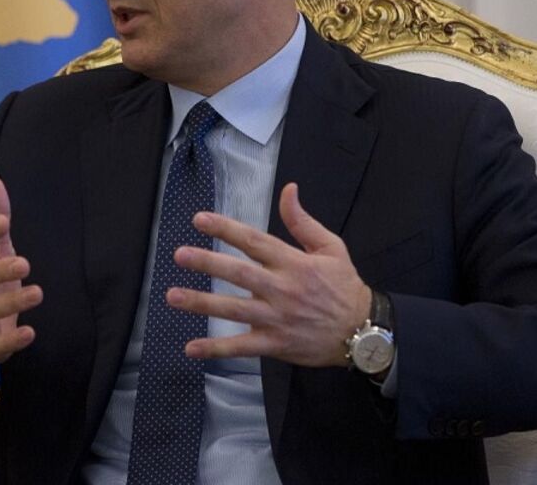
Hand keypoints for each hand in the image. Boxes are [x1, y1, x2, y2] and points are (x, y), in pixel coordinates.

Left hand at [167, 182, 370, 367]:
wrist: (363, 331)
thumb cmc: (344, 286)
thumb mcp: (331, 247)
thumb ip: (302, 221)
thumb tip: (288, 189)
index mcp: (293, 263)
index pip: (254, 241)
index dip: (226, 229)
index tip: (200, 220)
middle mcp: (282, 289)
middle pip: (240, 273)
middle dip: (208, 263)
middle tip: (180, 255)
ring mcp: (277, 318)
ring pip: (234, 309)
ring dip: (202, 303)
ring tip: (173, 296)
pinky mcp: (276, 343)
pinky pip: (242, 346)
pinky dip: (217, 348)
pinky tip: (192, 348)